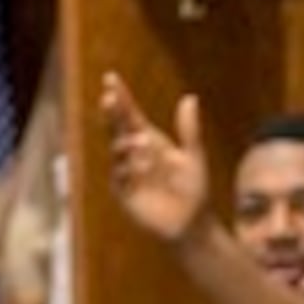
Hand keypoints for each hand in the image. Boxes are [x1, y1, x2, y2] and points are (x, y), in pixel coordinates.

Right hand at [98, 74, 210, 242]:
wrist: (191, 224)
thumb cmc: (194, 191)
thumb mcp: (194, 157)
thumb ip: (189, 130)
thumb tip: (190, 98)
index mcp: (150, 140)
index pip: (131, 115)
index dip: (121, 97)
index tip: (111, 78)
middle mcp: (134, 153)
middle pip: (117, 128)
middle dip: (112, 113)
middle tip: (109, 97)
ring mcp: (126, 172)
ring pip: (116, 150)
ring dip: (125, 143)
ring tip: (142, 141)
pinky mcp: (123, 192)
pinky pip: (119, 175)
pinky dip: (127, 168)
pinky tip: (139, 165)